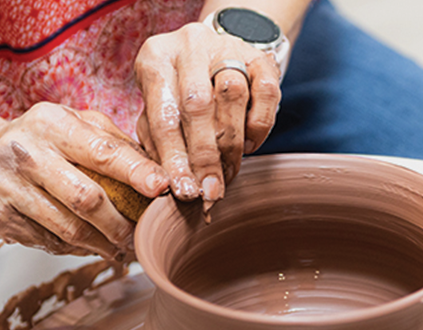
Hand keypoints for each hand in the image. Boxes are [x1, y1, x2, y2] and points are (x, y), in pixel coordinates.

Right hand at [0, 102, 168, 259]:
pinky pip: (49, 243)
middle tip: (140, 233)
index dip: (136, 172)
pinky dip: (76, 249)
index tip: (162, 188)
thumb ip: (114, 141)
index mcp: (51, 123)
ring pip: (68, 229)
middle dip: (120, 223)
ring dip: (102, 244)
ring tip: (121, 247)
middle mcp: (25, 153)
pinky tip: (89, 245)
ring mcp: (7, 188)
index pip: (102, 151)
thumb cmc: (41, 141)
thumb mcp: (74, 124)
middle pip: (85, 199)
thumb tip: (159, 168)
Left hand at [134, 22, 281, 208]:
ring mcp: (227, 47)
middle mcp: (189, 45)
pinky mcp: (260, 57)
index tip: (184, 191)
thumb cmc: (178, 92)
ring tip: (228, 173)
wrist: (215, 54)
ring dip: (232, 144)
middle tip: (211, 191)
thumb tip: (166, 183)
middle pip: (198, 105)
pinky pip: (267, 94)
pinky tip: (248, 146)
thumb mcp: (159, 111)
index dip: (175, 158)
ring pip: (234, 96)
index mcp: (155, 59)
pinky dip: (259, 127)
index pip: (163, 115)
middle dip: (206, 156)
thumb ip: (158, 144)